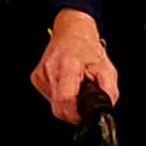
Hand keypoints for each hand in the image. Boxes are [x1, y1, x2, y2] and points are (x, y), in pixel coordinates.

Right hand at [33, 10, 119, 126]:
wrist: (72, 32)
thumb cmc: (88, 48)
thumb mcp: (108, 69)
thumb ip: (109, 92)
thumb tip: (104, 110)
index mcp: (68, 66)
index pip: (65, 100)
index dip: (76, 113)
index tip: (84, 114)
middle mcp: (51, 70)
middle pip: (58, 108)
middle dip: (73, 110)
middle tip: (83, 98)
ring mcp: (41, 75)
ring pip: (54, 105)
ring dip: (67, 101)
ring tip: (75, 85)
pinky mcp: (37, 78)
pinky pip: (49, 97)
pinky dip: (60, 95)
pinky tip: (66, 83)